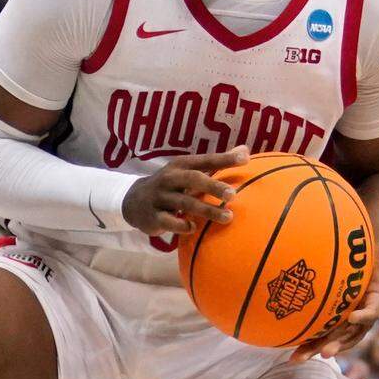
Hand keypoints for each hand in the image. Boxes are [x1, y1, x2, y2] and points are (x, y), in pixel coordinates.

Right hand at [122, 147, 248, 235]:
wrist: (133, 201)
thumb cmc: (170, 185)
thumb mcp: (188, 170)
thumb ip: (215, 163)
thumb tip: (245, 149)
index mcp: (180, 165)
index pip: (205, 160)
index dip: (224, 158)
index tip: (245, 158)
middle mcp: (169, 178)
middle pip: (193, 179)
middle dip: (213, 186)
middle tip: (233, 194)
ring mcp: (160, 198)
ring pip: (184, 203)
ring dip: (207, 210)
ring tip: (228, 217)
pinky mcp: (153, 216)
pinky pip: (169, 221)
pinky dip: (182, 225)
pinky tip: (194, 228)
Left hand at [291, 215, 378, 361]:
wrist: (372, 275)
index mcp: (377, 301)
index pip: (373, 311)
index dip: (364, 315)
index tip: (352, 316)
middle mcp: (363, 318)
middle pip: (351, 334)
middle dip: (338, 343)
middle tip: (326, 351)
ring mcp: (348, 325)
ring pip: (334, 340)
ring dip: (317, 350)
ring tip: (299, 358)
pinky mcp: (335, 326)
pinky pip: (322, 337)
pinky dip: (309, 346)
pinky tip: (290, 355)